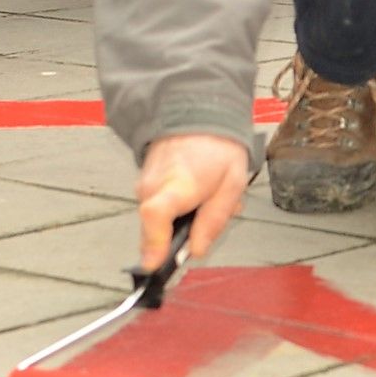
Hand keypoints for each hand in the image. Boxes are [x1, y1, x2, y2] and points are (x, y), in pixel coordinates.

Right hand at [137, 133, 248, 272]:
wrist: (198, 112)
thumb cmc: (218, 147)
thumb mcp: (232, 184)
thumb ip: (214, 221)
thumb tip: (196, 251)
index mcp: (177, 185)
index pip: (155, 216)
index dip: (153, 243)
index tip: (154, 264)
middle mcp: (152, 186)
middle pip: (157, 230)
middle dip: (185, 233)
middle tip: (211, 214)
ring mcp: (144, 185)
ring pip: (160, 220)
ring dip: (184, 218)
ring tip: (208, 197)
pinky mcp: (143, 184)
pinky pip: (158, 207)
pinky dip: (176, 207)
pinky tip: (195, 191)